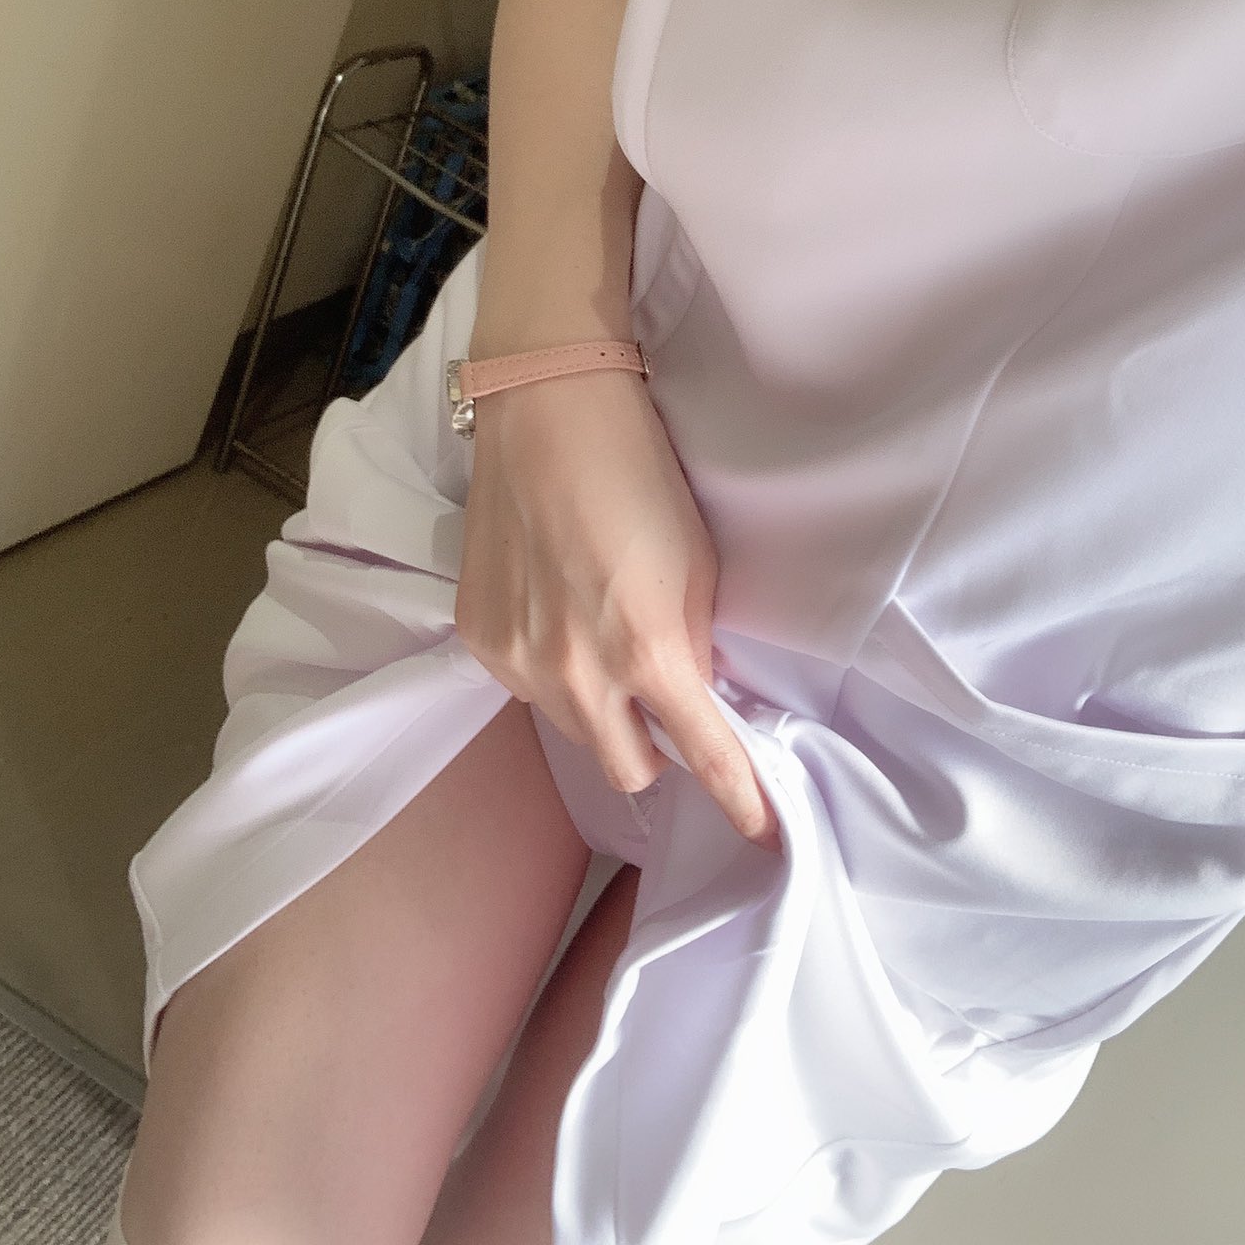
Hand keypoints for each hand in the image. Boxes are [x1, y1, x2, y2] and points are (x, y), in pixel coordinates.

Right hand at [452, 367, 780, 851]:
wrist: (548, 412)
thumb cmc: (640, 476)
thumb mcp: (698, 566)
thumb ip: (695, 646)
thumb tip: (698, 696)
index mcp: (647, 654)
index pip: (705, 756)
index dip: (741, 800)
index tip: (764, 832)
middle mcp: (576, 674)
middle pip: (628, 770)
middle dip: (657, 754)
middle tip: (669, 709)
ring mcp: (519, 662)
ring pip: (574, 730)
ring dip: (601, 711)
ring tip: (605, 644)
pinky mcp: (480, 639)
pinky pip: (527, 688)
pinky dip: (552, 672)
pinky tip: (559, 614)